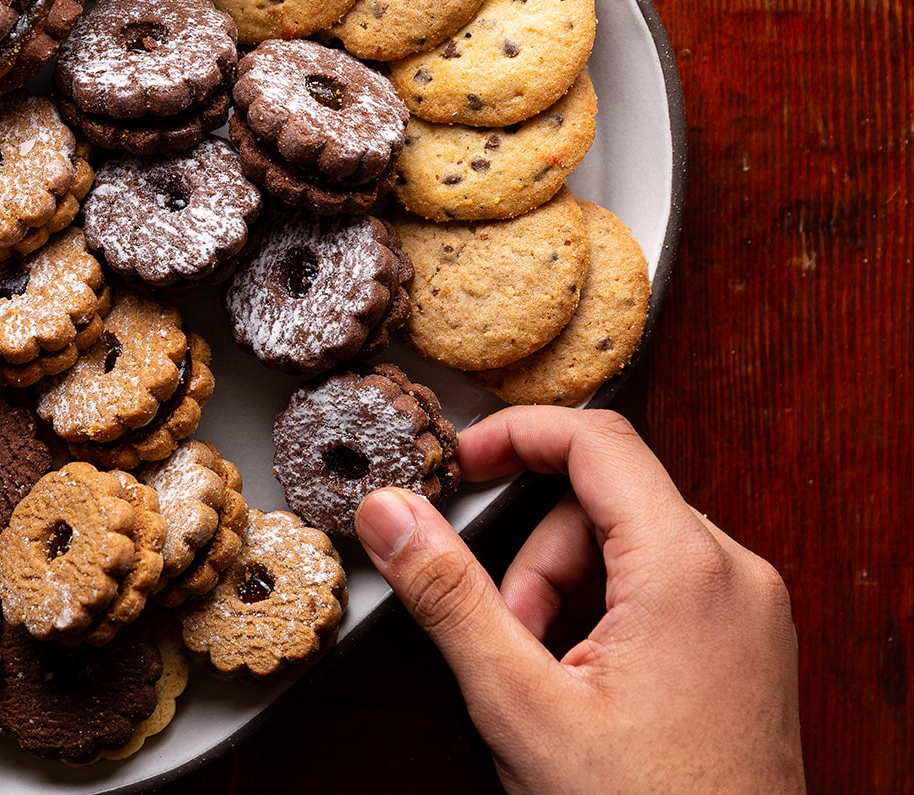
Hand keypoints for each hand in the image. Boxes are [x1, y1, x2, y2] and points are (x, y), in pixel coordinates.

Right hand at [356, 406, 805, 793]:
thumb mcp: (519, 705)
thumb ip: (449, 596)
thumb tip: (390, 513)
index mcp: (688, 570)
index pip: (597, 439)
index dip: (515, 435)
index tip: (459, 462)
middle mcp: (735, 575)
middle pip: (607, 500)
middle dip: (534, 552)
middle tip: (504, 632)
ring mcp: (750, 613)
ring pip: (632, 545)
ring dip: (565, 589)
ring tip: (544, 675)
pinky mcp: (748, 647)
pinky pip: (664, 586)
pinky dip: (606, 614)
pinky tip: (583, 684)